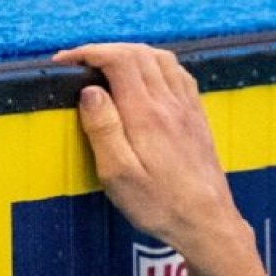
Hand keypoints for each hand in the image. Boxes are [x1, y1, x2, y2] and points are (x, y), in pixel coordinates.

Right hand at [53, 43, 250, 266]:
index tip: (66, 63)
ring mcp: (189, 111)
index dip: (88, 52)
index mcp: (147, 115)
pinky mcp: (199, 122)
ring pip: (163, 61)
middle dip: (106, 50)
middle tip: (81, 64)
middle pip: (140, 53)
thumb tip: (90, 91)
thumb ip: (102, 128)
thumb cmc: (161, 206)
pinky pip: (181, 78)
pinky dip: (159, 67)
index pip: (119, 59)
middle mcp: (172, 106)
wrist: (209, 224)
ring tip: (109, 68)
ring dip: (133, 55)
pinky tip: (148, 82)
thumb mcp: (118, 174)